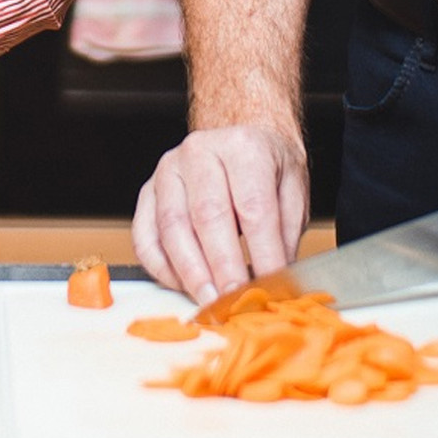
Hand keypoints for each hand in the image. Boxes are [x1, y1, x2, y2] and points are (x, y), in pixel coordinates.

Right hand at [132, 124, 308, 303]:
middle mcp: (200, 151)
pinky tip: (183, 286)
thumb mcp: (292, 190)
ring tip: (210, 302)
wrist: (238, 136)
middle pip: (208, 216)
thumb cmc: (267, 167)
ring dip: (191, 273)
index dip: (262, 253)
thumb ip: (285, 234)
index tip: (270, 288)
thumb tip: (278, 281)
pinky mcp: (147, 191)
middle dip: (223, 268)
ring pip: (173, 228)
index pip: (253, 207)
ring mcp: (168, 170)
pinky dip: (162, 269)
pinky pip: (146, 237)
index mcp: (243, 146)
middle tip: (235, 301)